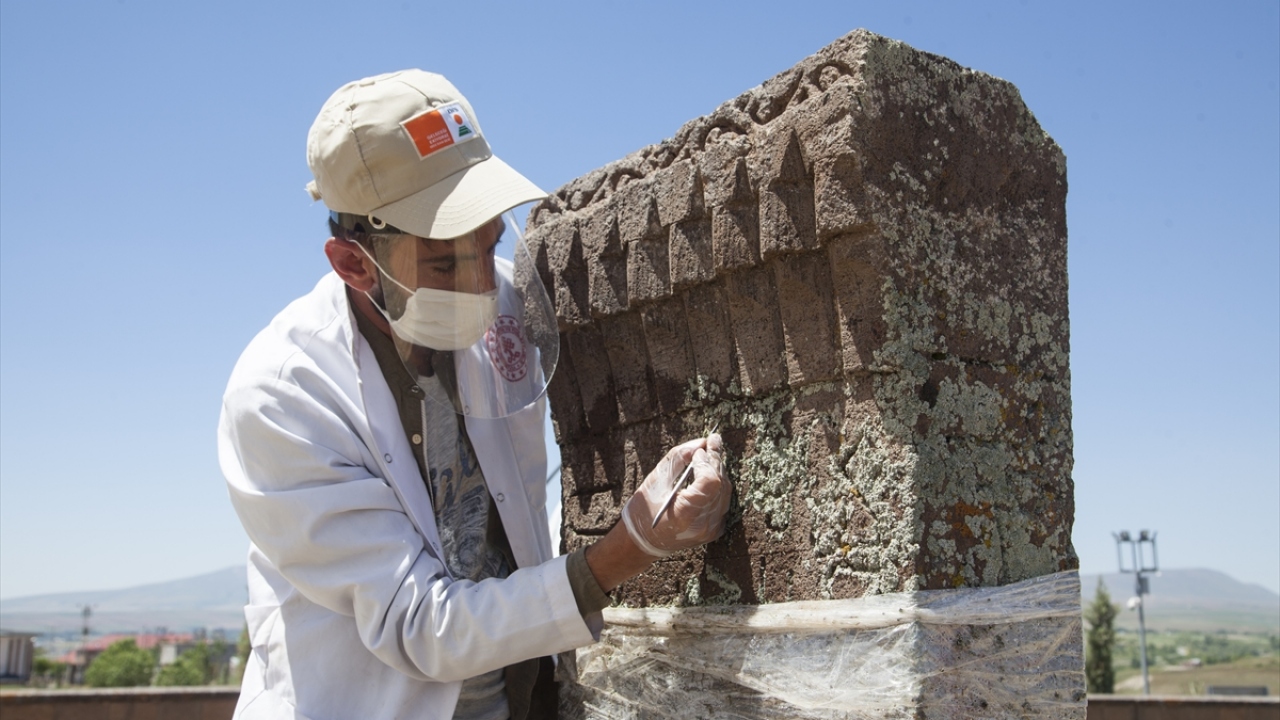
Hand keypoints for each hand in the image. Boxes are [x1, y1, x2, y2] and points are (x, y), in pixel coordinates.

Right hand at [620, 433, 730, 556]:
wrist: (643, 542)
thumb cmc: (644, 509)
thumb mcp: (656, 480)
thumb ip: (679, 459)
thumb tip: (701, 442)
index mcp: (685, 514)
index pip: (710, 482)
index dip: (708, 462)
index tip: (701, 449)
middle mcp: (702, 525)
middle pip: (720, 485)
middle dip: (715, 460)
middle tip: (712, 441)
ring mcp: (710, 530)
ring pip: (725, 492)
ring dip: (718, 471)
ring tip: (710, 455)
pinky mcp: (714, 530)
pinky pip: (723, 502)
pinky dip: (718, 486)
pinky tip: (709, 474)